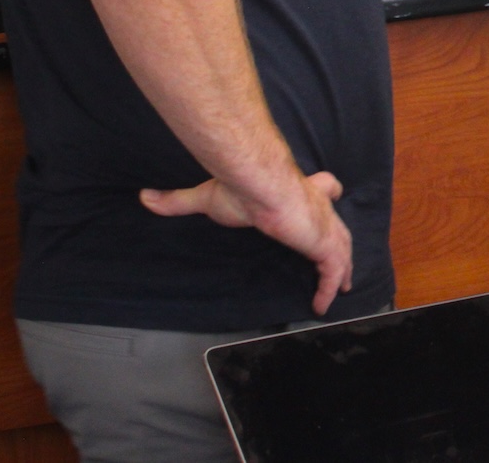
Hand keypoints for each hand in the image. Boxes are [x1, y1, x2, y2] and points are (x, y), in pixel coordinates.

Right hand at [141, 169, 353, 314]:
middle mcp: (318, 206)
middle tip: (340, 258)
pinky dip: (329, 288)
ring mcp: (325, 225)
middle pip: (338, 225)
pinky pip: (332, 272)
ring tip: (342, 285)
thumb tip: (145, 197)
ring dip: (343, 267)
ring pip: (342, 249)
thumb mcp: (206, 197)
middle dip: (340, 240)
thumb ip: (177, 201)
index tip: (329, 195)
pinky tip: (322, 306)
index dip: (326, 192)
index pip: (324, 187)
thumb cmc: (239, 187)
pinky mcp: (325, 243)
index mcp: (298, 189)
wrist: (260, 184)